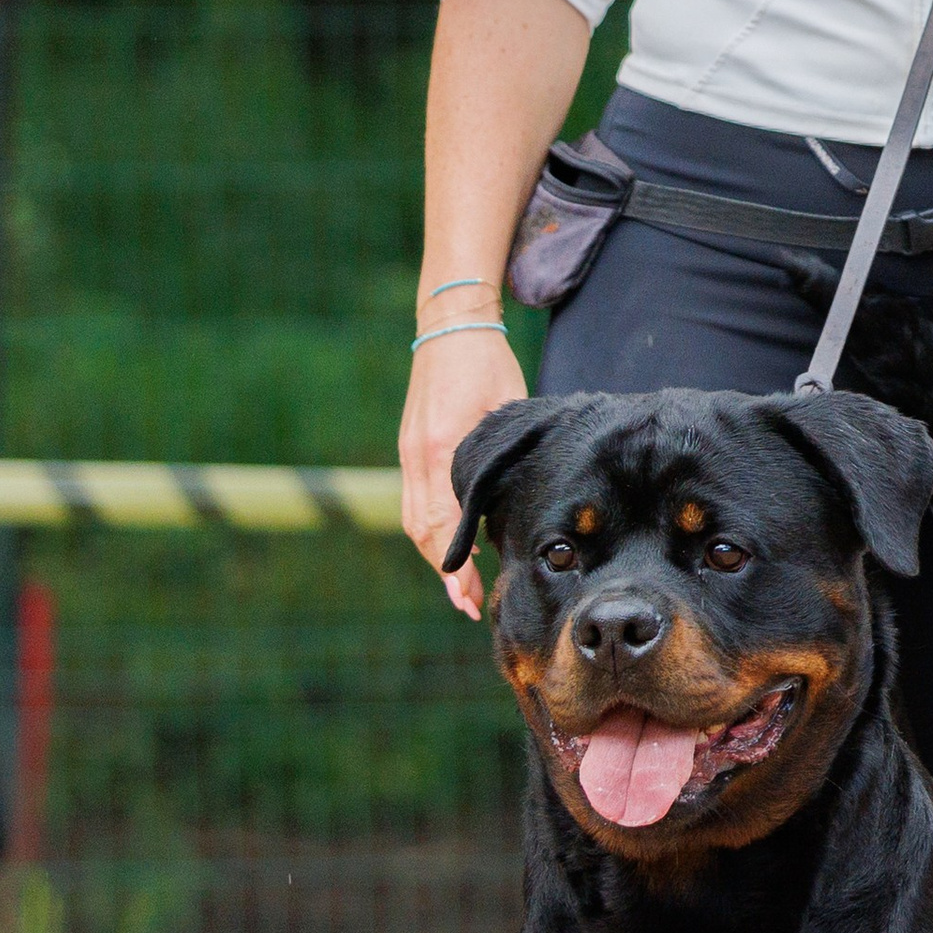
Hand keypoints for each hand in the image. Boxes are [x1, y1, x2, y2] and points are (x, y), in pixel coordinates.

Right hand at [400, 318, 527, 618]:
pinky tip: (451, 548)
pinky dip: (430, 532)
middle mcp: (418, 455)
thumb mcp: (506, 404)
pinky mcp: (410, 449)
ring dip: (436, 557)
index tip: (469, 596)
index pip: (444, 520)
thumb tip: (523, 499)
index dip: (456, 564)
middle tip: (470, 604)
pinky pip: (415, 502)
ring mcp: (409, 453)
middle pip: (424, 530)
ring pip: (415, 521)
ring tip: (461, 587)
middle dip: (446, 572)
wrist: (449, 327)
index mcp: (442, 446)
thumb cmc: (487, 363)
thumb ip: (506, 453)